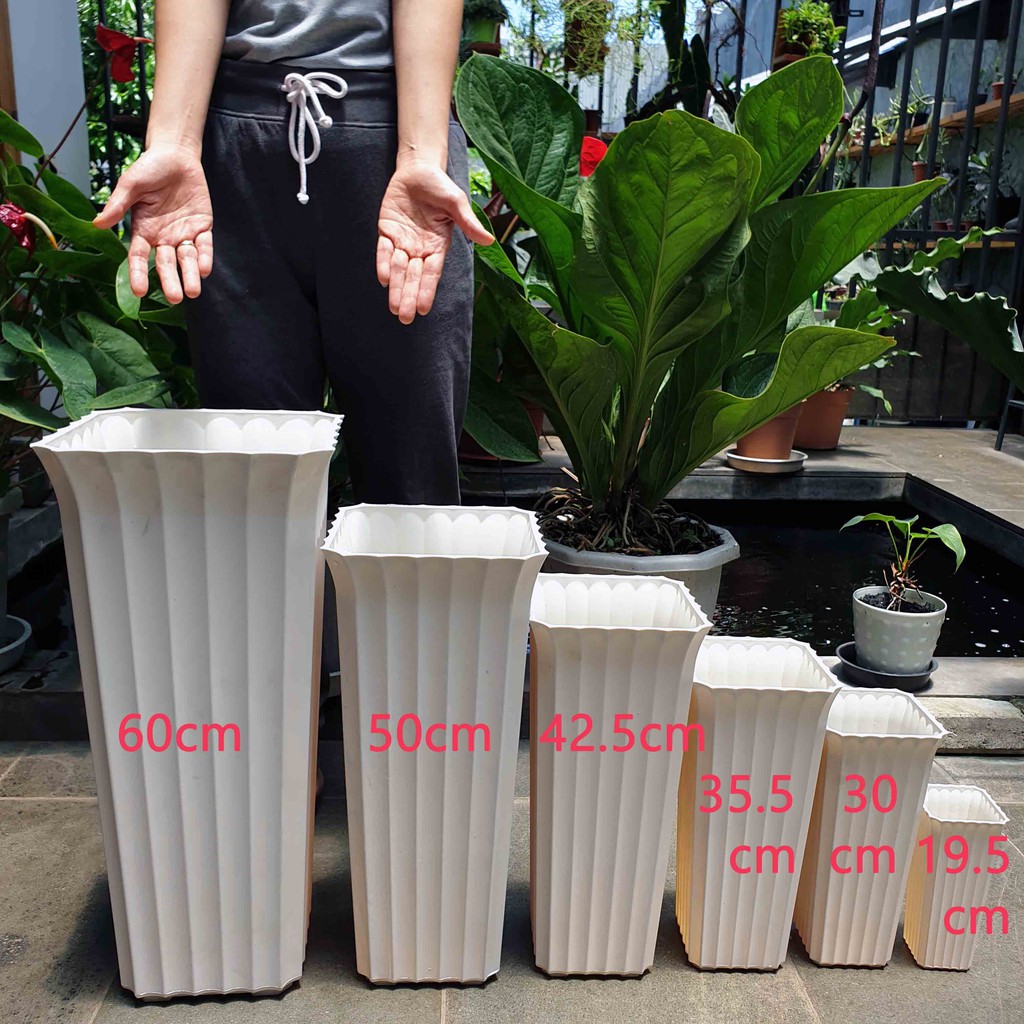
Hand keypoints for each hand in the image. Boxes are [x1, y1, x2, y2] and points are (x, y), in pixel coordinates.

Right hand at [93, 143, 212, 303]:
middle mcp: (163, 238)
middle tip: (174, 298)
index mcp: (143, 230)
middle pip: (166, 264)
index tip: (139, 292)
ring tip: (192, 291)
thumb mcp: (130, 184)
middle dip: (170, 281)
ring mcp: (183, 234)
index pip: (138, 257)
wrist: (176, 155)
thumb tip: (97, 224)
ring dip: (190, 275)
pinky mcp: (202, 227)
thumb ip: (118, 204)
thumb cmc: (149, 169)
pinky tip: (205, 270)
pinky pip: (205, 246)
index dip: (138, 273)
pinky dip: (205, 257)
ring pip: (187, 259)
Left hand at [377, 159, 493, 323]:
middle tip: (404, 317)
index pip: (432, 273)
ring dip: (396, 288)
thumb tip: (489, 241)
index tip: (423, 309)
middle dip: (409, 296)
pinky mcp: (387, 231)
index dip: (427, 290)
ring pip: (398, 269)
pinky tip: (383, 279)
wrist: (418, 169)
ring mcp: (402, 241)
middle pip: (413, 277)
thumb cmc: (440, 186)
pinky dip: (383, 263)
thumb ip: (469, 223)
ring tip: (394, 308)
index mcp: (438, 246)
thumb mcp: (456, 203)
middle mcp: (420, 248)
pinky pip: (384, 251)